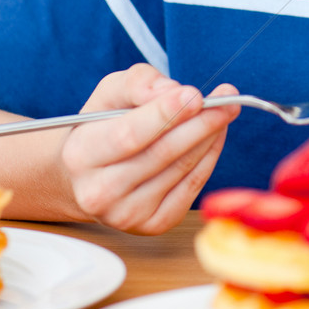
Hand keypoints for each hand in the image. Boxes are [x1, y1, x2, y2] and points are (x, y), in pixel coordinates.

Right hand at [61, 63, 240, 234]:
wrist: (88, 176)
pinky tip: (215, 136)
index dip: (166, 114)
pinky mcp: (153, 224)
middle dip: (200, 123)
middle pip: (162, 154)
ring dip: (210, 137)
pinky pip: (191, 187)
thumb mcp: (111, 93)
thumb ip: (138, 83)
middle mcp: (99, 192)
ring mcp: (126, 214)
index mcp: (81, 155)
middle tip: (227, 99)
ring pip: (181, 169)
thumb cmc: (103, 126)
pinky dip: (209, 158)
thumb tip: (172, 91)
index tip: (196, 95)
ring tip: (225, 111)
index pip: (130, 135)